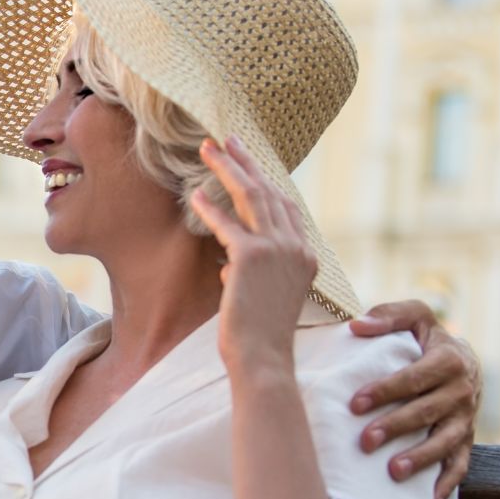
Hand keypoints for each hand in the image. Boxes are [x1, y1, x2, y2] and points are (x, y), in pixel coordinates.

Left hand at [189, 136, 317, 375]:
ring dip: (227, 169)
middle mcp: (297, 248)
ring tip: (207, 149)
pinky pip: (226, 224)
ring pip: (251, 196)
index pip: (286, 208)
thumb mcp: (263, 299)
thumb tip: (225, 266)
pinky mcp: (252, 257)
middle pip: (270, 192)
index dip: (267, 181)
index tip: (249, 162)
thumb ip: (249, 276)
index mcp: (306, 257)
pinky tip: (193, 195)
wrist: (263, 359)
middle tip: (226, 139)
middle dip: (246, 162)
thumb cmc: (259, 338)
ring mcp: (278, 250)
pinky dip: (208, 209)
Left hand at [350, 301, 481, 498]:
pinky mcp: (466, 441)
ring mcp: (466, 419)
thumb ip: (389, 315)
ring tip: (393, 472)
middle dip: (396, 427)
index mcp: (448, 360)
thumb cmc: (426, 338)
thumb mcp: (415, 317)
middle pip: (427, 412)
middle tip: (365, 441)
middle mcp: (461, 391)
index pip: (415, 377)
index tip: (355, 403)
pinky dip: (446, 485)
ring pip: (446, 442)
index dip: (386, 390)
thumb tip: (356, 325)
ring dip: (420, 459)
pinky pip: (460, 466)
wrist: (465, 361)